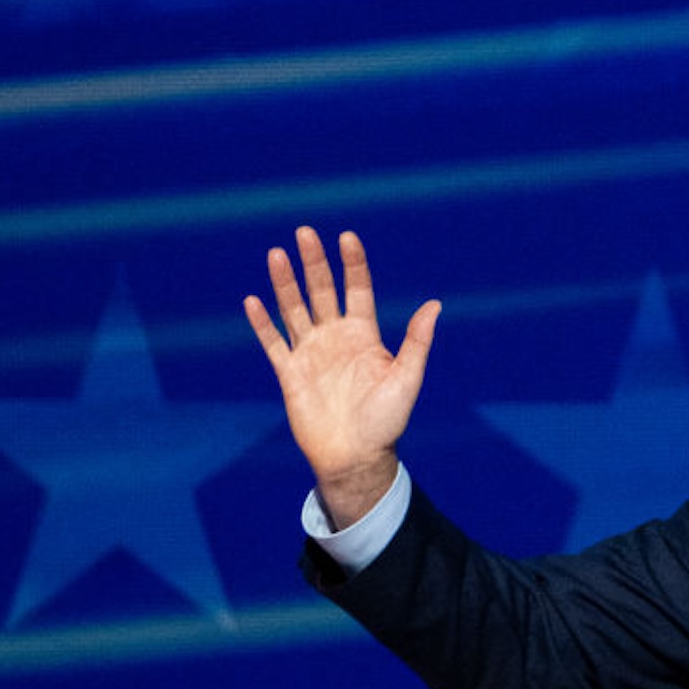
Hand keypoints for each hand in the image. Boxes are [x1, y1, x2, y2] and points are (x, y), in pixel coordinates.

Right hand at [245, 227, 440, 527]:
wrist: (356, 456)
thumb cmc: (386, 421)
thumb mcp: (407, 377)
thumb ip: (417, 341)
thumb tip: (436, 303)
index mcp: (364, 336)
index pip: (357, 290)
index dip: (352, 264)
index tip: (347, 238)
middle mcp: (336, 338)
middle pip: (322, 291)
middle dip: (314, 263)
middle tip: (305, 231)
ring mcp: (311, 353)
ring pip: (294, 309)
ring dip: (285, 283)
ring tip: (276, 254)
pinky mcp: (290, 373)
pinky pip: (273, 342)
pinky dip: (262, 323)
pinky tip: (253, 300)